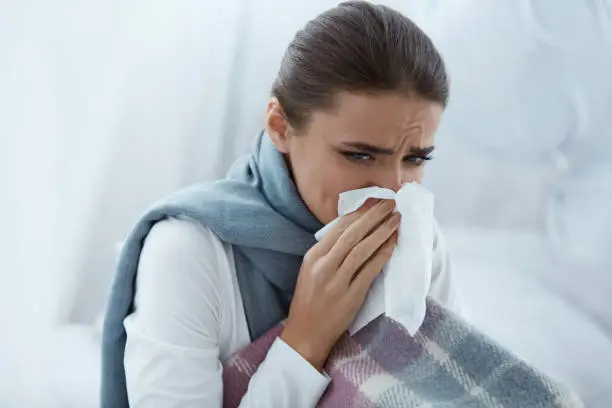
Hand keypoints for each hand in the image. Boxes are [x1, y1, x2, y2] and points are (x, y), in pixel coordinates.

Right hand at [280, 198, 399, 370]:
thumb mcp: (310, 271)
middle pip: (352, 233)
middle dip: (373, 215)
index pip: (339, 228)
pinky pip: (370, 270)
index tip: (374, 200)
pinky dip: (383, 254)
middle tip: (390, 202)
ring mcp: (337, 280)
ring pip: (362, 248)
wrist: (305, 334)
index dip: (359, 212)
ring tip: (396, 218)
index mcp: (313, 256)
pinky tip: (393, 243)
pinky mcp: (350, 295)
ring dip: (381, 231)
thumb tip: (352, 231)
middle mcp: (323, 265)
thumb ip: (328, 253)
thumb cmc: (309, 302)